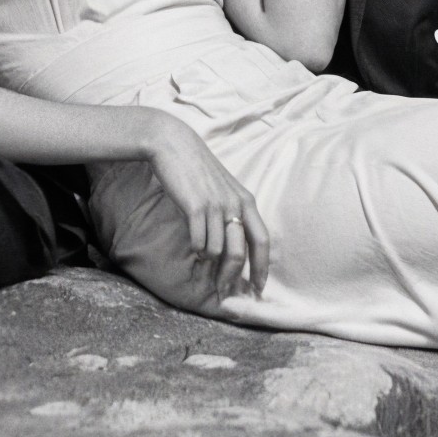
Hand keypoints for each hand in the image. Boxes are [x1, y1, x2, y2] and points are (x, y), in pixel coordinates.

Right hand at [144, 115, 270, 298]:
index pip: (262, 240)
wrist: (175, 145)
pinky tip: (193, 251)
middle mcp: (235, 204)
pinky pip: (200, 243)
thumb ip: (232, 210)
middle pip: (241, 252)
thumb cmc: (198, 169)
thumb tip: (234, 241)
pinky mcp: (195, 207)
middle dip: (233, 277)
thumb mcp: (223, 188)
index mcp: (246, 201)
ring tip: (204, 269)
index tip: (259, 287)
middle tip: (224, 291)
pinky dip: (198, 252)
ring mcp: (216, 206)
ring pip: (220, 251)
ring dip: (211, 266)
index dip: (262, 266)